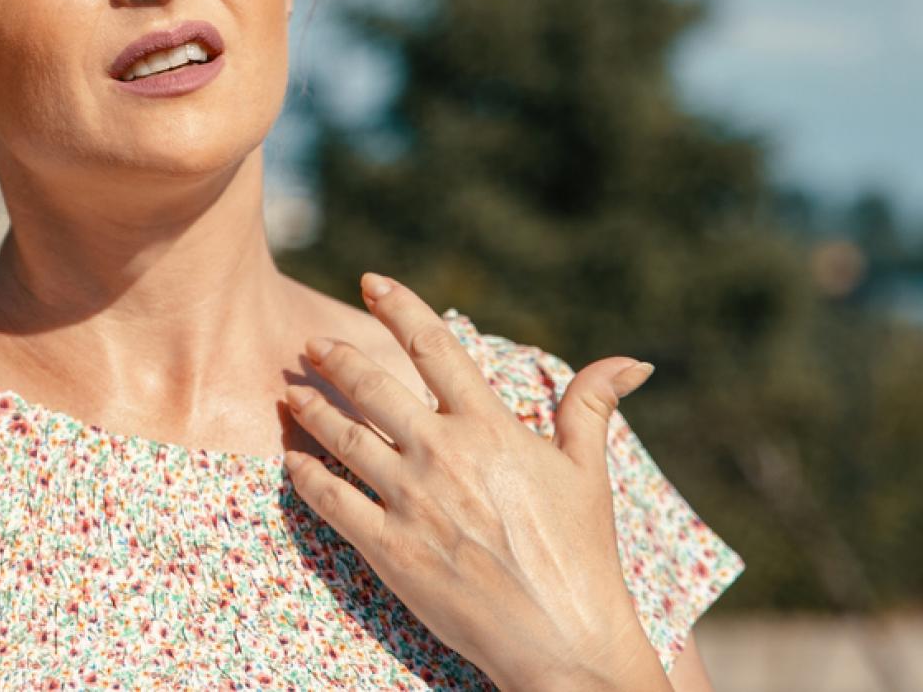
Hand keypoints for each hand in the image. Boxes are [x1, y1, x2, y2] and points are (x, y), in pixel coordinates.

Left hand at [282, 273, 668, 691]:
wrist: (565, 641)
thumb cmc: (581, 555)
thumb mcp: (589, 473)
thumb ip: (592, 406)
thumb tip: (631, 360)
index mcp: (489, 428)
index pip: (434, 348)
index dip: (399, 308)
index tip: (371, 282)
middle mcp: (444, 455)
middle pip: (372, 387)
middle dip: (336, 360)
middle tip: (311, 346)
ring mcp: (412, 501)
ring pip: (343, 439)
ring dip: (312, 411)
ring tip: (291, 394)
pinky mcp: (389, 548)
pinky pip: (332, 502)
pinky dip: (306, 478)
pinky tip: (294, 462)